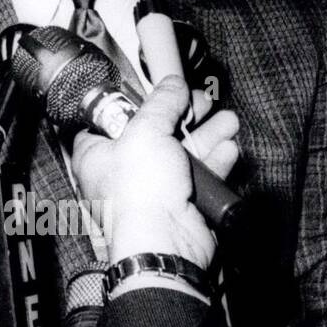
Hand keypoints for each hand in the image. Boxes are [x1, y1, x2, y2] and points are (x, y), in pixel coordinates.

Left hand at [72, 76, 238, 269]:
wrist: (165, 243)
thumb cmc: (139, 192)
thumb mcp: (146, 131)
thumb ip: (161, 103)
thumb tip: (172, 84)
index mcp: (97, 153)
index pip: (111, 120)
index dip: (136, 103)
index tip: (159, 90)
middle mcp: (121, 172)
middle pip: (154, 134)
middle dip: (183, 116)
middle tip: (202, 101)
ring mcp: (151, 189)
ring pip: (181, 154)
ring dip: (206, 135)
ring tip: (227, 120)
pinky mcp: (179, 204)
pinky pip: (198, 178)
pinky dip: (214, 162)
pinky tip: (229, 148)